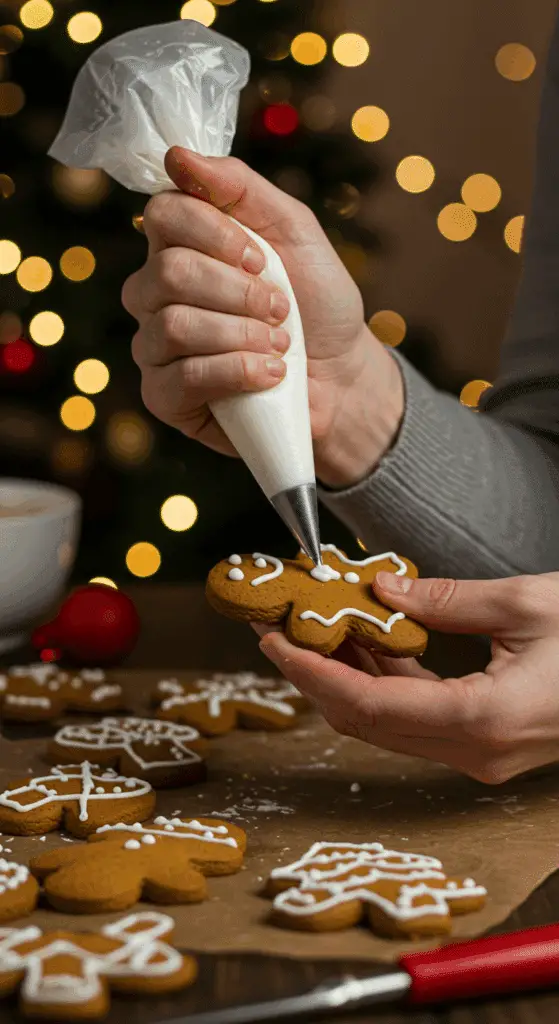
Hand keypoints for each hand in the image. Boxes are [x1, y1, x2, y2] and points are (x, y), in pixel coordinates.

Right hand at [122, 147, 403, 486]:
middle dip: (240, 292)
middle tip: (279, 309)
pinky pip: (183, 378)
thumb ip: (241, 188)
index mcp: (182, 245)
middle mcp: (156, 292)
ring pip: (175, 325)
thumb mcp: (295, 231)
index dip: (216, 234)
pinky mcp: (164, 397)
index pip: (163, 214)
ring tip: (279, 345)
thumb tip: (177, 155)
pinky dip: (238, 372)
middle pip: (169, 271)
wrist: (343, 377)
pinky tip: (269, 375)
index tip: (262, 259)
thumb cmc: (316, 305)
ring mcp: (155, 346)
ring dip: (243, 334)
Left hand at [256, 571, 558, 783]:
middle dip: (318, 677)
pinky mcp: (486, 743)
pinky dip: (383, 683)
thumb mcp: (525, 604)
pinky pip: (417, 719)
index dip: (314, 676)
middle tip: (283, 630)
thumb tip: (382, 587)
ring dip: (348, 678)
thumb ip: (445, 599)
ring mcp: (481, 755)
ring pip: (389, 724)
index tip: (275, 644)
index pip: (371, 706)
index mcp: (484, 719)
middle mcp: (476, 752)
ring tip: (317, 627)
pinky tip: (367, 641)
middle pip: (369, 722)